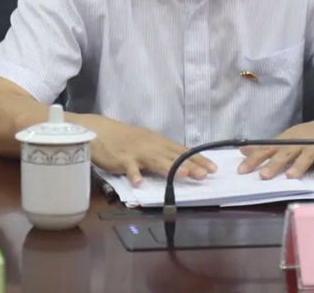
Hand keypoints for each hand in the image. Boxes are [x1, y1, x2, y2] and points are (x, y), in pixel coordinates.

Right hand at [72, 114, 216, 185]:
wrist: (100, 130)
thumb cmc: (125, 139)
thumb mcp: (148, 143)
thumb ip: (162, 154)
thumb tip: (181, 164)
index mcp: (159, 142)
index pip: (183, 151)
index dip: (199, 160)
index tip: (214, 168)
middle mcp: (152, 145)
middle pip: (174, 157)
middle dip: (191, 166)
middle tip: (206, 175)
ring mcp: (137, 152)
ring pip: (156, 160)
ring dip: (170, 168)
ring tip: (182, 175)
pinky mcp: (122, 159)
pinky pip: (128, 167)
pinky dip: (133, 174)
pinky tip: (139, 182)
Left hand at [237, 108, 313, 179]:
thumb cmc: (312, 135)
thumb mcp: (289, 138)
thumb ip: (268, 147)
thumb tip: (243, 151)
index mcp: (288, 139)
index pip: (268, 149)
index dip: (254, 159)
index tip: (241, 170)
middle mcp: (300, 142)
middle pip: (285, 153)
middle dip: (274, 164)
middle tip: (263, 176)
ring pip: (305, 156)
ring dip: (298, 166)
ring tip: (290, 177)